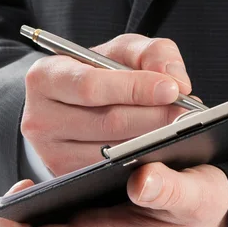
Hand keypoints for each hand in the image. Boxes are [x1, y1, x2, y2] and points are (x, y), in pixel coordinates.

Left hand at [0, 163, 227, 226]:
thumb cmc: (206, 212)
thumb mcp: (197, 195)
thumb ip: (170, 191)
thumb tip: (140, 181)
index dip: (11, 223)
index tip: (20, 188)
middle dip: (22, 209)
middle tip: (34, 175)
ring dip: (39, 206)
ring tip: (51, 171)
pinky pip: (61, 225)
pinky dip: (59, 204)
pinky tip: (79, 175)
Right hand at [21, 34, 193, 175]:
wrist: (75, 103)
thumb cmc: (101, 72)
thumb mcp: (124, 51)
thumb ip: (154, 53)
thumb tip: (176, 81)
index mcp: (46, 77)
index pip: (91, 86)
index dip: (135, 88)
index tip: (172, 90)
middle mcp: (40, 117)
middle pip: (107, 122)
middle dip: (154, 117)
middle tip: (187, 113)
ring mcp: (51, 152)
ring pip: (111, 151)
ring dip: (152, 141)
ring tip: (180, 129)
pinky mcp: (65, 174)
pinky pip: (110, 171)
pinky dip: (140, 159)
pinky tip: (162, 148)